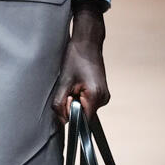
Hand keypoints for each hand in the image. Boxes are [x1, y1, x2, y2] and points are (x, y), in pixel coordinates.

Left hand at [52, 0, 109, 124]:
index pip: (82, 120)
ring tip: (75, 83)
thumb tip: (62, 121)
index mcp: (96, 97)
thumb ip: (60, 104)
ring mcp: (104, 96)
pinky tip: (79, 83)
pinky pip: (88, 102)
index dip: (71, 112)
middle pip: (84, 115)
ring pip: (85, 108)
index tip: (68, 97)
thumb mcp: (63, 82)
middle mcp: (104, 99)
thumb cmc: (75, 58)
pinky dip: (80, 97)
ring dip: (76, 100)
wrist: (87, 43)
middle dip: (72, 105)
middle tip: (70, 87)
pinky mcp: (102, 92)